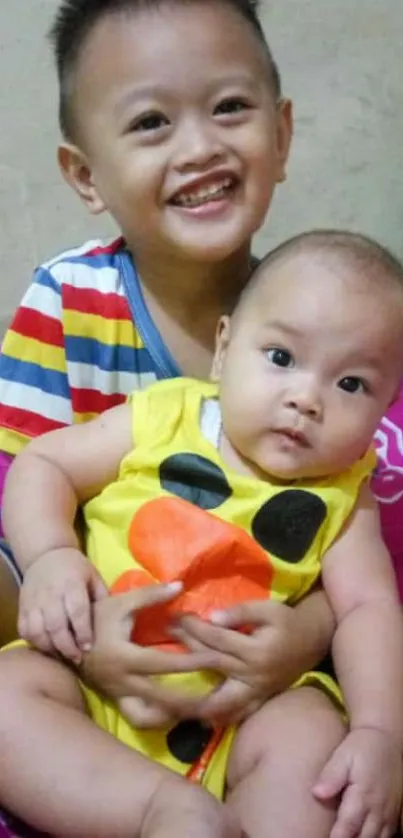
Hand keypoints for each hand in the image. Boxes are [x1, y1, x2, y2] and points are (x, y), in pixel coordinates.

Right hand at [19, 547, 106, 662]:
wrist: (46, 555)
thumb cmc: (75, 568)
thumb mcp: (93, 576)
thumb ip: (102, 596)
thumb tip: (118, 618)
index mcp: (72, 584)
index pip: (77, 610)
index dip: (82, 631)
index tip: (88, 647)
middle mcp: (51, 593)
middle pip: (56, 625)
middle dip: (67, 646)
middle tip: (77, 658)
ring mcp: (34, 600)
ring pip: (37, 630)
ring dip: (50, 647)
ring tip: (62, 656)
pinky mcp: (22, 606)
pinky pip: (24, 629)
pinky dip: (34, 642)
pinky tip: (46, 647)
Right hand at [80, 582, 221, 726]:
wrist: (67, 638)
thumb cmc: (97, 617)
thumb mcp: (121, 602)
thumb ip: (151, 595)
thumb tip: (180, 586)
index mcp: (123, 656)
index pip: (162, 663)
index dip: (190, 662)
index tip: (215, 659)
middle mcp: (121, 682)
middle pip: (161, 699)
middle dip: (191, 701)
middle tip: (219, 699)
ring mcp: (119, 695)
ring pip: (150, 717)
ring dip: (176, 717)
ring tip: (205, 714)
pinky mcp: (118, 701)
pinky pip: (139, 719)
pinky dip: (159, 720)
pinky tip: (180, 715)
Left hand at [170, 599, 302, 723]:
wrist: (312, 641)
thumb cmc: (288, 621)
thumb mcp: (268, 609)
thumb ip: (240, 612)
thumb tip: (211, 617)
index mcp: (255, 651)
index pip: (216, 638)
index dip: (193, 627)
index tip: (173, 618)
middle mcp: (253, 675)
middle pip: (211, 663)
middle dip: (186, 649)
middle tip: (164, 639)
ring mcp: (255, 692)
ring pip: (219, 698)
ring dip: (193, 695)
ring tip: (167, 692)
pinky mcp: (258, 700)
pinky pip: (236, 714)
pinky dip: (217, 718)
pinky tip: (197, 721)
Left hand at [313, 727, 402, 837]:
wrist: (386, 740)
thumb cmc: (360, 748)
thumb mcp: (343, 755)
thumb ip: (331, 775)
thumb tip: (317, 793)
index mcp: (363, 794)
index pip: (348, 826)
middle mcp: (378, 808)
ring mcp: (388, 813)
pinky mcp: (393, 814)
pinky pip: (385, 836)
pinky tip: (361, 837)